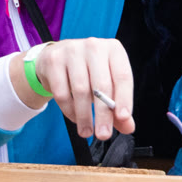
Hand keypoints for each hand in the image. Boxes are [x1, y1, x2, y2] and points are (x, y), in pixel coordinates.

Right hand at [9, 38, 134, 141]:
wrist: (58, 58)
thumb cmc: (88, 72)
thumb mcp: (108, 84)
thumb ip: (119, 105)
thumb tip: (128, 126)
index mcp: (113, 49)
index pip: (123, 76)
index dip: (124, 98)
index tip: (123, 118)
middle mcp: (94, 46)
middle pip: (101, 85)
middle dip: (103, 114)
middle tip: (103, 135)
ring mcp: (72, 50)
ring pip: (80, 90)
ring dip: (84, 116)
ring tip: (87, 132)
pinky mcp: (53, 59)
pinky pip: (62, 92)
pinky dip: (69, 110)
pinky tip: (74, 118)